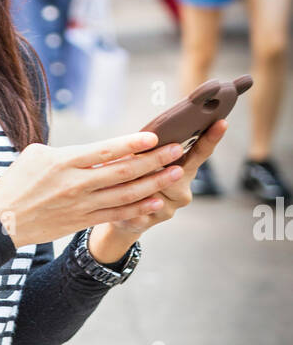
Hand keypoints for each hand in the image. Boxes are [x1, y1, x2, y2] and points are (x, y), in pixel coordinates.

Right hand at [0, 130, 190, 248]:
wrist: (0, 222)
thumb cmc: (16, 183)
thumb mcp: (35, 155)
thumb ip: (67, 151)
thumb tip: (92, 150)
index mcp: (64, 162)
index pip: (105, 150)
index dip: (132, 143)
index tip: (154, 136)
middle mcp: (76, 184)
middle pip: (123, 172)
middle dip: (154, 160)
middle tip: (178, 150)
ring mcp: (81, 205)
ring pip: (125, 194)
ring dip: (154, 184)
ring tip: (176, 173)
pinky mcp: (81, 221)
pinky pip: (115, 214)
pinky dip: (137, 208)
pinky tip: (156, 201)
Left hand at [102, 119, 228, 235]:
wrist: (123, 215)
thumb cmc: (136, 179)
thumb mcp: (146, 160)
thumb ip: (154, 150)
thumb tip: (153, 136)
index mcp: (184, 170)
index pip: (200, 153)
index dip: (210, 138)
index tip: (221, 123)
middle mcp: (182, 190)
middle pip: (176, 173)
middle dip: (156, 165)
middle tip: (141, 163)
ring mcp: (169, 208)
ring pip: (154, 189)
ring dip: (138, 181)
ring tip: (125, 180)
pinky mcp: (151, 221)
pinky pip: (138, 207)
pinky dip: (129, 202)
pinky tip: (124, 202)